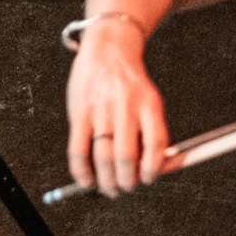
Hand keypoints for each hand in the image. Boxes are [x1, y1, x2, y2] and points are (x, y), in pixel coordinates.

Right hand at [65, 16, 171, 191]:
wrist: (108, 47)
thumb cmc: (130, 82)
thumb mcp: (149, 101)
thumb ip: (152, 133)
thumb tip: (157, 169)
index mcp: (149, 104)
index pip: (156, 145)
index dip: (154, 169)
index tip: (149, 179)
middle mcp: (126, 106)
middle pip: (127, 157)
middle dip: (127, 181)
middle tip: (125, 187)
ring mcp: (101, 108)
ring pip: (103, 157)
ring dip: (106, 181)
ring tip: (108, 187)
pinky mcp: (80, 111)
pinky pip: (78, 150)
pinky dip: (81, 172)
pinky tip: (86, 179)